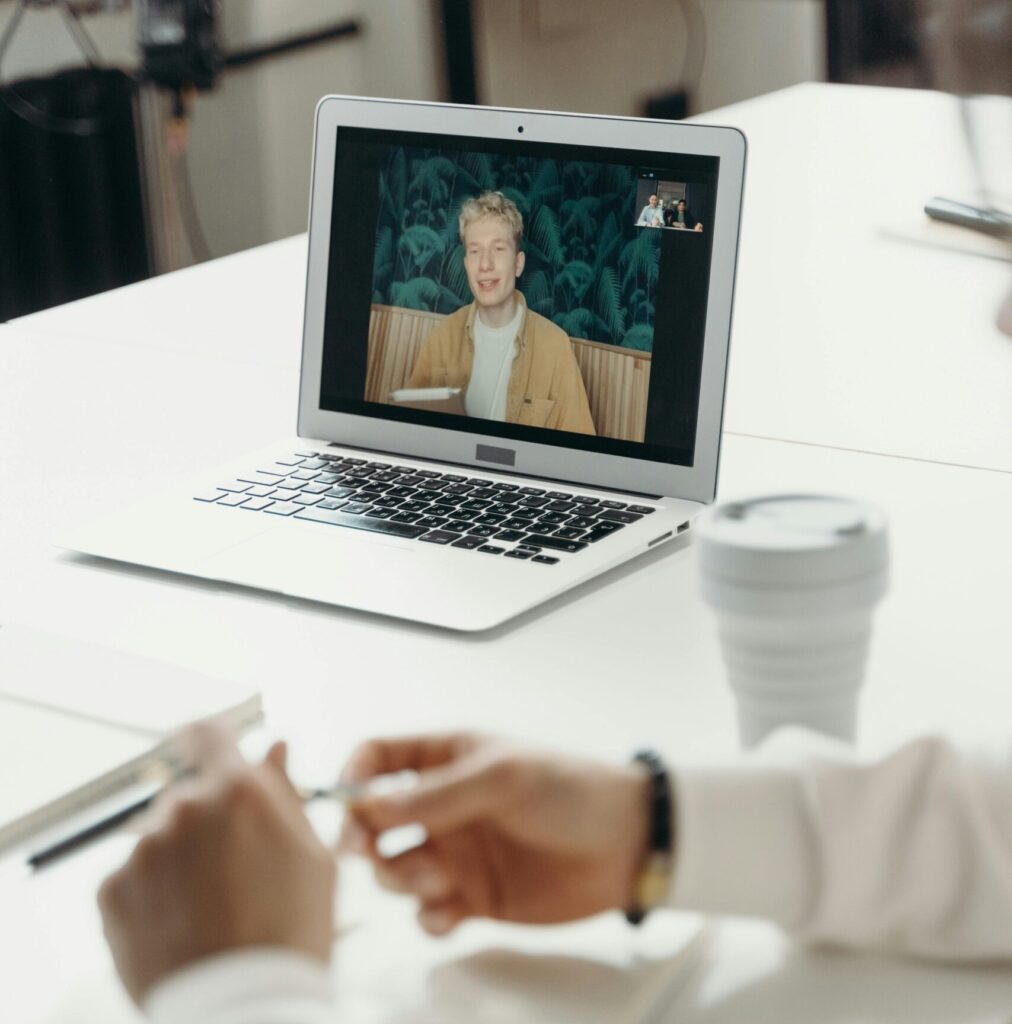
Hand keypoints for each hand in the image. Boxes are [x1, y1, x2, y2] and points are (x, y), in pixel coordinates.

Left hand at [98, 723, 336, 1003]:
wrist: (243, 1010)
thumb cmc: (290, 934)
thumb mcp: (312, 856)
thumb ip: (286, 793)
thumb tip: (274, 749)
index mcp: (237, 791)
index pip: (208, 734)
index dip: (211, 738)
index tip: (214, 746)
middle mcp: (184, 809)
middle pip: (189, 796)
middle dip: (207, 819)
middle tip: (233, 867)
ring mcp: (144, 850)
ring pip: (161, 838)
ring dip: (180, 857)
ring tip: (210, 906)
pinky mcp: (113, 891)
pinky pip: (134, 875)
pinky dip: (154, 892)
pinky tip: (184, 922)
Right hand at [340, 733, 648, 934]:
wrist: (626, 845)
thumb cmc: (570, 789)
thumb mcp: (501, 777)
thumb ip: (435, 794)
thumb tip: (369, 807)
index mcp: (447, 758)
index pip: (378, 758)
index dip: (354, 778)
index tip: (348, 806)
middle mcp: (444, 806)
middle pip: (374, 823)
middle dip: (363, 840)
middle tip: (368, 854)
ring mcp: (457, 852)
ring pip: (395, 870)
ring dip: (401, 878)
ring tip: (439, 879)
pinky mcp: (474, 897)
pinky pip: (428, 913)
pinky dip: (428, 917)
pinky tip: (451, 913)